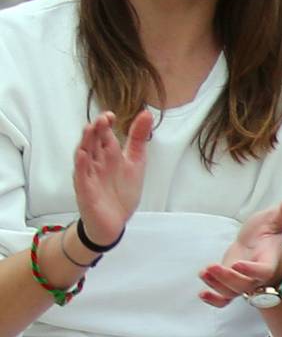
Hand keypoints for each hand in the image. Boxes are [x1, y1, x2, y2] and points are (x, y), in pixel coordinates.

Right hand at [71, 107, 154, 246]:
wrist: (114, 223)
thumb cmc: (122, 192)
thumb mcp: (135, 162)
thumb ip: (138, 139)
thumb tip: (147, 113)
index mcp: (108, 154)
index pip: (104, 134)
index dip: (106, 123)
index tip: (112, 115)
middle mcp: (96, 161)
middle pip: (93, 141)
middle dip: (97, 129)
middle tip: (104, 118)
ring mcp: (89, 174)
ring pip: (84, 154)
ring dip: (86, 141)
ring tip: (90, 128)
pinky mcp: (85, 189)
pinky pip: (80, 175)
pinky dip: (81, 164)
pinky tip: (82, 154)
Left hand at [200, 199, 281, 306]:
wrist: (261, 246)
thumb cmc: (268, 232)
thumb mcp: (275, 220)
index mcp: (268, 261)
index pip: (263, 271)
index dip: (252, 271)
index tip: (238, 264)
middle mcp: (256, 277)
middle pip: (244, 285)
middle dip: (227, 278)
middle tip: (213, 267)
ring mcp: (242, 282)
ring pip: (231, 292)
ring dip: (217, 286)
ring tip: (205, 272)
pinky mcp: (230, 284)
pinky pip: (224, 299)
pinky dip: (214, 300)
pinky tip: (202, 294)